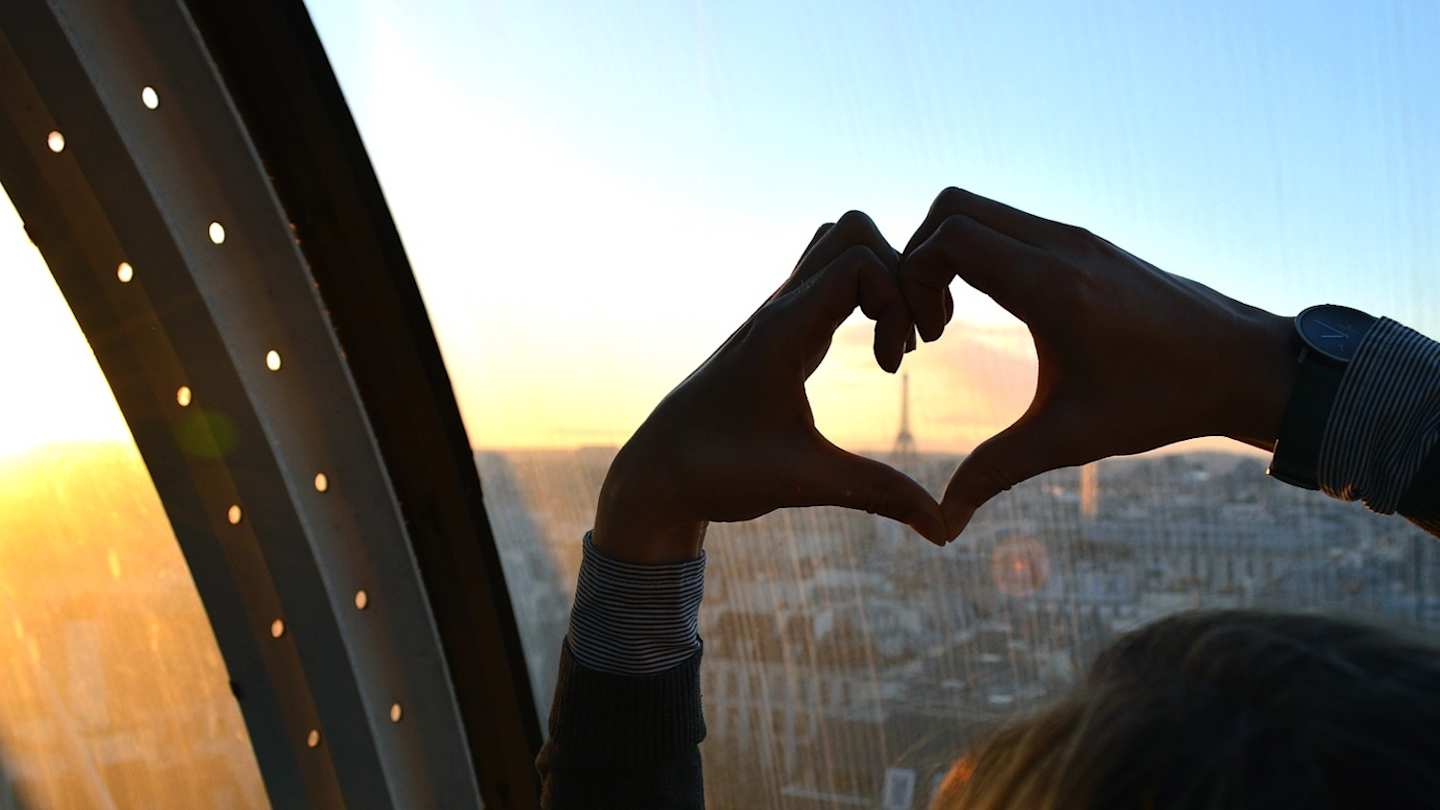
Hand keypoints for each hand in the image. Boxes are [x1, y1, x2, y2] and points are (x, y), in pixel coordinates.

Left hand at [594, 212, 948, 562]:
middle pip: (852, 232)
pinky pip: (831, 281)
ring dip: (882, 280)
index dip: (897, 300)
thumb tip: (944, 529)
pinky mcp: (782, 334)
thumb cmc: (719, 473)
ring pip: (838, 248)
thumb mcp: (804, 482)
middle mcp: (779, 309)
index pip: (859, 260)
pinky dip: (867, 299)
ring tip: (896, 344)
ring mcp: (779, 316)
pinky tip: (878, 356)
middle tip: (912, 340)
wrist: (658, 475)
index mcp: (782, 329)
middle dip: (900, 274)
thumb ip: (878, 495)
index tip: (896, 365)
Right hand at [898, 188, 1297, 538]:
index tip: (926, 339)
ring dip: (947, 255)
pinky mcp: (1086, 242)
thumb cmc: (1162, 402)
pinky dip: (979, 254)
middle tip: (927, 324)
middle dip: (918, 258)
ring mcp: (1076, 237)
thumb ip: (996, 472)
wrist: (1245, 366)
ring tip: (949, 322)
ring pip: (980, 211)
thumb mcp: (1071, 439)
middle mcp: (1063, 246)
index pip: (952, 235)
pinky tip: (990, 312)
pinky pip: (1009, 225)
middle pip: (954, 207)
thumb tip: (942, 526)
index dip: (913, 278)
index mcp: (1054, 286)